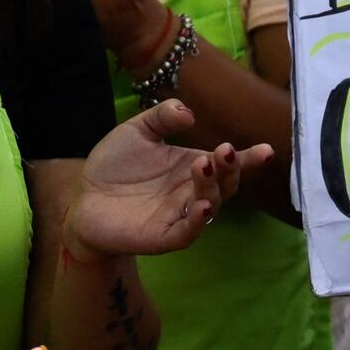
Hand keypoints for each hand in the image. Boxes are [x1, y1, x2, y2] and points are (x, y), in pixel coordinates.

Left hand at [67, 99, 271, 259]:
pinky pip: (187, 232)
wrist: (83, 199)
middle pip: (225, 184)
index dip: (249, 159)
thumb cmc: (115, 166)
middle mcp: (192, 192)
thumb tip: (189, 113)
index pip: (227, 163)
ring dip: (212, 187)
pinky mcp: (163, 237)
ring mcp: (180, 216)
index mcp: (192, 166)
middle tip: (224, 151)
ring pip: (210, 205)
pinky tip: (202, 205)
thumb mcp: (137, 130)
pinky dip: (197, 222)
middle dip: (231, 168)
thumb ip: (162, 117)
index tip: (266, 150)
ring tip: (204, 165)